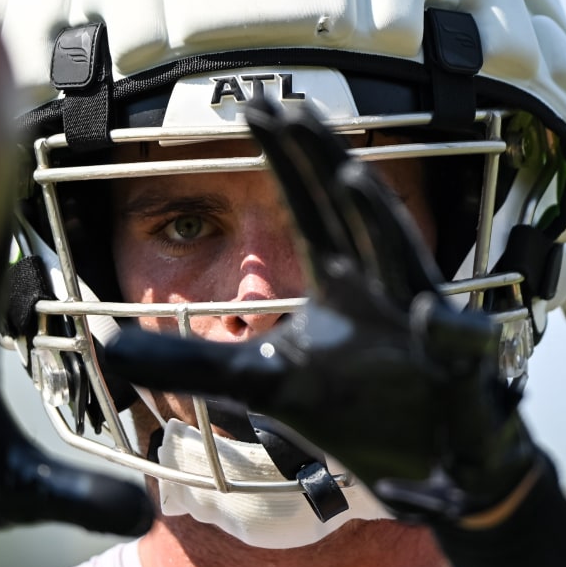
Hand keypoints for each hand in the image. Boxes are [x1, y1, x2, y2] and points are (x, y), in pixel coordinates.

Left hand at [103, 98, 536, 520]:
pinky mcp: (454, 375)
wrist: (425, 460)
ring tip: (349, 175)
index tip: (252, 108)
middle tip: (288, 106)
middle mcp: (378, 287)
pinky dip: (445, 331)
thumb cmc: (354, 410)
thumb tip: (110, 347)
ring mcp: (418, 325)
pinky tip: (426, 312)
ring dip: (378, 223)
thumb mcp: (256, 382)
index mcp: (338, 281)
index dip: (283, 158)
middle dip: (321, 161)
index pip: (304, 206)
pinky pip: (455, 348)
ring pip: (401, 263)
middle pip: (348, 211)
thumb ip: (189, 361)